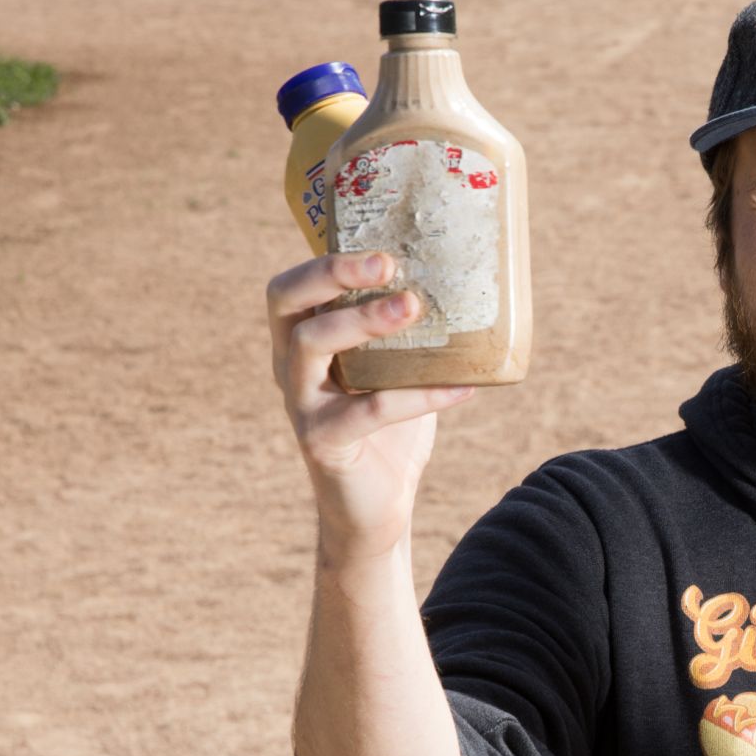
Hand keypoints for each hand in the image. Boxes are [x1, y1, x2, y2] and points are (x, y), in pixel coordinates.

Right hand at [265, 251, 475, 553]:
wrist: (375, 507)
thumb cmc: (389, 428)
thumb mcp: (395, 369)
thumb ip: (410, 332)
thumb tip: (470, 280)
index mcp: (302, 341)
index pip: (291, 286)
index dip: (325, 259)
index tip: (383, 248)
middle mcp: (290, 367)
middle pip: (285, 302)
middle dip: (331, 274)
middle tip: (389, 264)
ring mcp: (301, 405)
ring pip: (310, 346)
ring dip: (363, 321)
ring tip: (413, 308)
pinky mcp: (323, 442)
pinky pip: (368, 410)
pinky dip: (420, 395)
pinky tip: (464, 387)